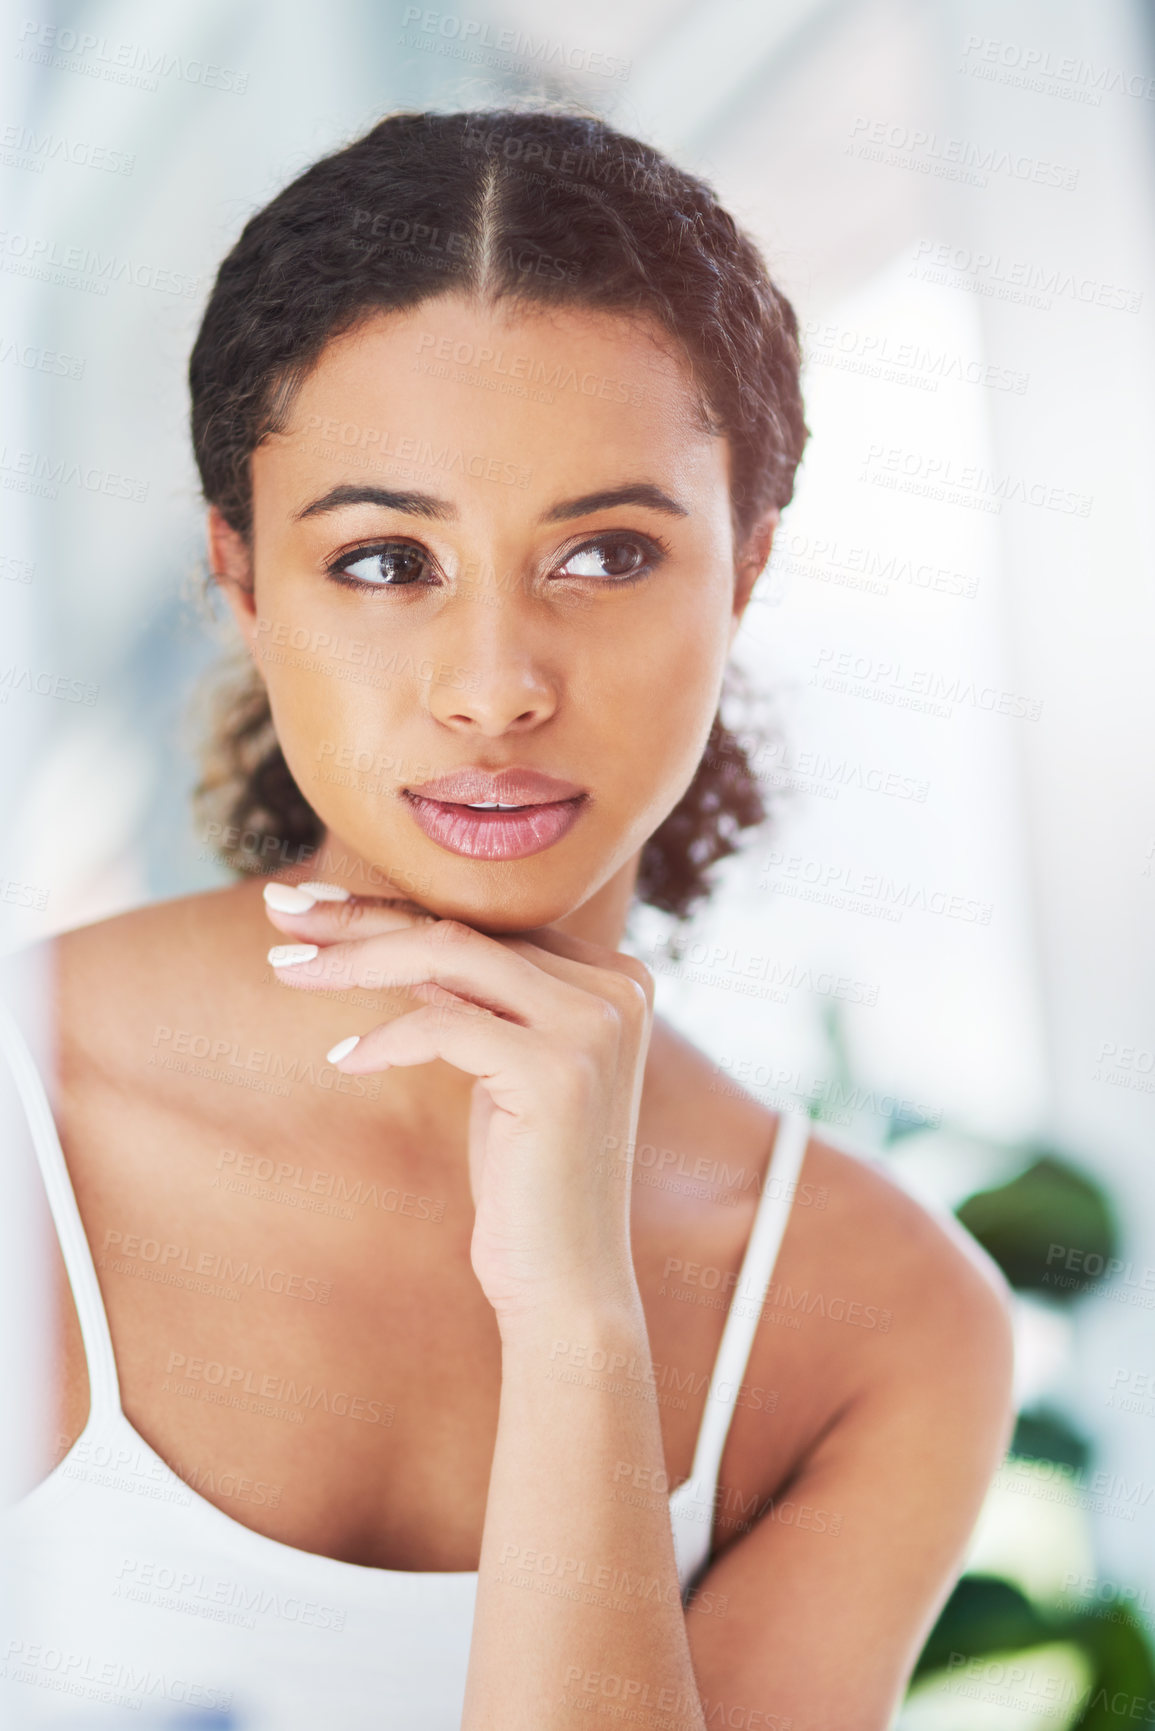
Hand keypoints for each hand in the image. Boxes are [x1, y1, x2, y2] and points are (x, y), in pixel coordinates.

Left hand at [262, 885, 654, 1328]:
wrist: (568, 1285)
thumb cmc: (527, 1179)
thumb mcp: (501, 1067)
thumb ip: (475, 998)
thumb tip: (388, 934)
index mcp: (613, 976)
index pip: (485, 922)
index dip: (394, 908)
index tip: (315, 909)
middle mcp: (617, 988)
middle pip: (463, 929)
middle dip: (362, 917)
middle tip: (280, 912)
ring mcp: (594, 1025)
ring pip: (448, 957)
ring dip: (354, 959)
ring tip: (284, 969)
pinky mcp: (558, 1071)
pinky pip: (441, 1028)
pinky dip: (382, 1041)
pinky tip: (342, 1060)